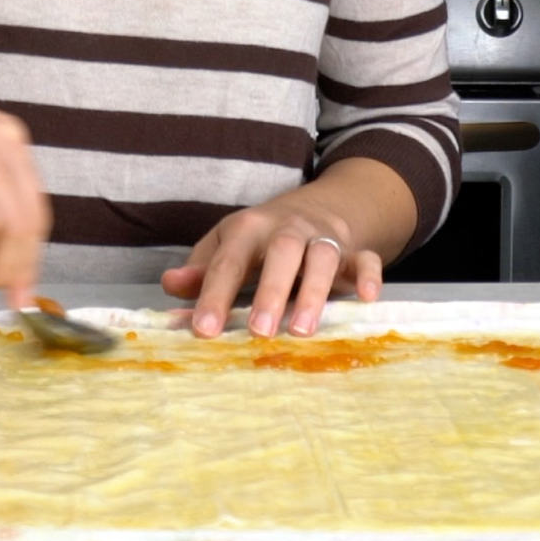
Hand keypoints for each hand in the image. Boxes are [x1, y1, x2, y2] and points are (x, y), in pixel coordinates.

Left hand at [161, 194, 383, 339]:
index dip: (215, 295)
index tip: (204, 331)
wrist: (315, 208)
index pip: (228, 262)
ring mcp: (322, 238)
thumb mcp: (226, 245)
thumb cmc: (260, 239)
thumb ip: (201, 269)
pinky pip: (365, 258)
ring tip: (302, 329)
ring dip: (314, 291)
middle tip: (259, 332)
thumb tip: (170, 285)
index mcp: (248, 229)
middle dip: (270, 291)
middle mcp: (287, 230)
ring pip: (322, 257)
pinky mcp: (353, 250)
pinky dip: (370, 275)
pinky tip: (366, 298)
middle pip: (281, 253)